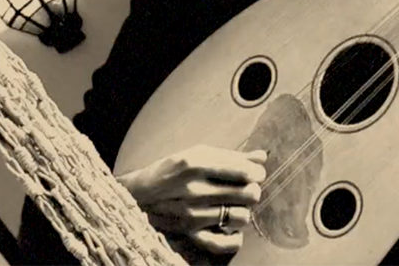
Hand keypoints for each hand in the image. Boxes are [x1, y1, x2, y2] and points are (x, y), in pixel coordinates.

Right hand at [116, 145, 266, 255]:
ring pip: (242, 217)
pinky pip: (225, 244)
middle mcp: (195, 190)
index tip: (253, 173)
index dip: (257, 173)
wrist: (136, 196)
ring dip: (242, 210)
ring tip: (233, 205)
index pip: (246, 172)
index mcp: (197, 164)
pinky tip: (231, 228)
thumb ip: (231, 156)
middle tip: (244, 188)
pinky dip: (234, 238)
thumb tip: (263, 157)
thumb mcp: (197, 154)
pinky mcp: (189, 234)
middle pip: (249, 194)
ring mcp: (192, 215)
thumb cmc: (170, 171)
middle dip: (252, 190)